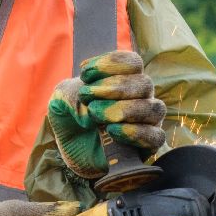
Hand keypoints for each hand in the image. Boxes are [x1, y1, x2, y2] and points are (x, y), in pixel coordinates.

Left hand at [46, 50, 166, 180]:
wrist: (71, 152)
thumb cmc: (71, 119)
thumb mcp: (60, 101)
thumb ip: (68, 94)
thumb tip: (88, 109)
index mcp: (125, 79)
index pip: (132, 62)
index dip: (111, 64)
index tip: (85, 73)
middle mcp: (141, 97)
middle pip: (144, 83)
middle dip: (115, 88)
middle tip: (87, 97)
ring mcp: (148, 121)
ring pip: (154, 108)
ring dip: (124, 109)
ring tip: (96, 114)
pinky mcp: (148, 146)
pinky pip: (155, 136)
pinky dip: (134, 132)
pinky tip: (112, 131)